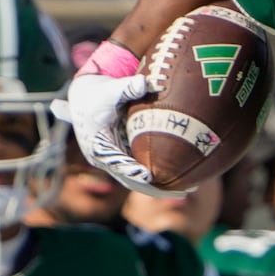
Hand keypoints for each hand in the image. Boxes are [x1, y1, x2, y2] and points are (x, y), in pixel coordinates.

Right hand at [53, 73, 185, 197]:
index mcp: (98, 146)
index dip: (132, 172)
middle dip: (154, 188)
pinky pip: (141, 171)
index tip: (149, 177)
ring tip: (187, 190)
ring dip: (159, 187)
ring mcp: (115, 160)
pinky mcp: (124, 156)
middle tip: (180, 192)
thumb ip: (126, 88)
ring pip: (137, 180)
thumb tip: (143, 83)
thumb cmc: (97, 92)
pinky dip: (158, 177)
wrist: (87, 94)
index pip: (116, 164)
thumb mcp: (109, 90)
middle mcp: (105, 158)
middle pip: (130, 180)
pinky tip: (182, 180)